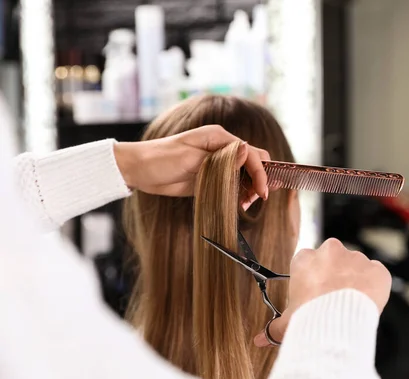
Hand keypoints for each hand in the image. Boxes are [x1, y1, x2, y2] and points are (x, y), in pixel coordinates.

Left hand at [113, 125, 269, 201]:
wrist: (138, 170)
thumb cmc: (161, 159)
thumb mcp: (191, 158)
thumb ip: (221, 157)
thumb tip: (248, 151)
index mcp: (218, 137)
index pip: (249, 153)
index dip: (259, 172)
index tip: (262, 192)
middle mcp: (221, 148)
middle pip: (252, 160)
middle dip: (259, 179)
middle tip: (257, 199)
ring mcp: (217, 162)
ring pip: (244, 173)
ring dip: (249, 187)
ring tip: (246, 204)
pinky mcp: (210, 177)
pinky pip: (231, 183)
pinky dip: (238, 193)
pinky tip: (238, 203)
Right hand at [253, 238, 391, 346]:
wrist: (337, 323)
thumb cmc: (308, 319)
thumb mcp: (286, 324)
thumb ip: (273, 328)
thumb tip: (259, 340)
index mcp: (305, 259)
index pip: (308, 263)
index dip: (313, 281)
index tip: (315, 295)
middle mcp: (330, 251)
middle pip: (333, 260)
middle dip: (334, 276)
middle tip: (333, 300)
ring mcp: (356, 258)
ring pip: (356, 266)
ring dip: (355, 281)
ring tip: (350, 305)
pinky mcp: (377, 268)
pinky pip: (377, 274)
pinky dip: (375, 286)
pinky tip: (367, 302)